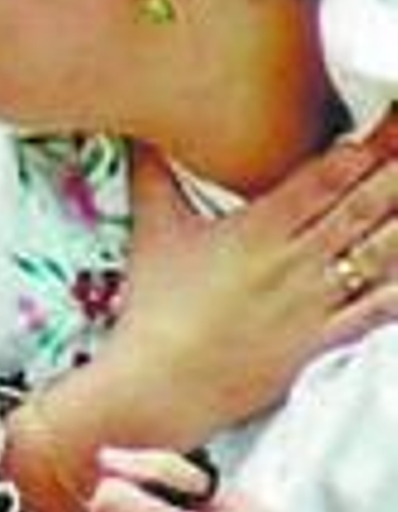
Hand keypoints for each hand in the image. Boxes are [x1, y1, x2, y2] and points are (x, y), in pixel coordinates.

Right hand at [100, 126, 397, 446]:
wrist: (155, 386)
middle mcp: (291, 264)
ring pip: (375, 255)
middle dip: (393, 176)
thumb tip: (140, 137)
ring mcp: (310, 305)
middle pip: (359, 209)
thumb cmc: (152, 311)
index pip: (319, 181)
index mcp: (255, 232)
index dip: (359, 152)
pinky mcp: (320, 343)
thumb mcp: (152, 234)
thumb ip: (153, 177)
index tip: (383, 125)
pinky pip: (374, 313)